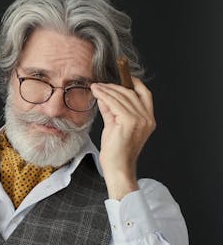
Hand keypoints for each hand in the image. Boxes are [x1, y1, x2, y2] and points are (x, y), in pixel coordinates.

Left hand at [90, 77, 155, 199]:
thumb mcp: (114, 125)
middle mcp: (147, 118)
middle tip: (100, 84)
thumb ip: (111, 110)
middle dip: (114, 86)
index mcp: (148, 119)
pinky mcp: (129, 122)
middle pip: (131, 93)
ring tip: (95, 87)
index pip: (144, 94)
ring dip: (106, 89)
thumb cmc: (116, 151)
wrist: (117, 167)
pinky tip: (96, 93)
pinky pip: (114, 103)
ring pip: (122, 96)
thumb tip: (104, 96)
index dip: (134, 83)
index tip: (121, 77)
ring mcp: (140, 120)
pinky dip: (104, 96)